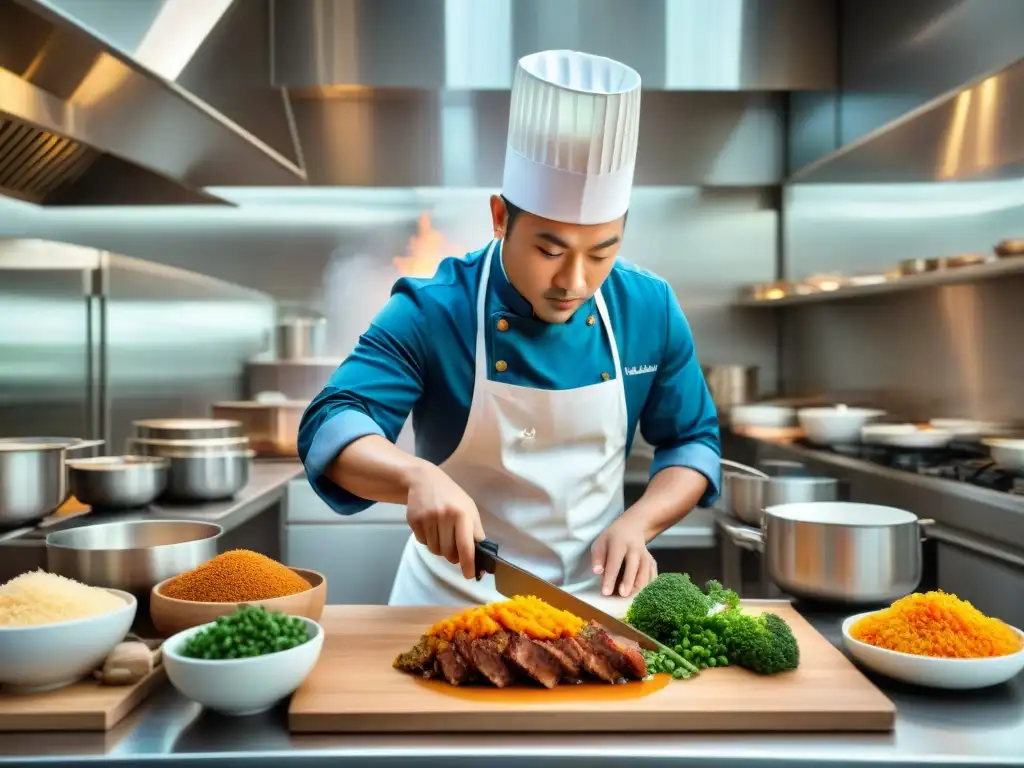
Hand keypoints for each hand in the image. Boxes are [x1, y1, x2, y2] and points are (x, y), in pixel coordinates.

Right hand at [405, 462, 484, 578]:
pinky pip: (423, 543)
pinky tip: (430, 527)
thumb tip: (481, 556)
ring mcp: (427, 519)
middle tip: (454, 548)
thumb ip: (476, 531)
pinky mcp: (414, 521)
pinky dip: (428, 540)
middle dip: (453, 556)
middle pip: (448, 552)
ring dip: (440, 548)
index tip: (470, 575)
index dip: (468, 563)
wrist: (424, 480)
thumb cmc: (452, 496)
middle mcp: (444, 516)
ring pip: (435, 550)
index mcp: (462, 514)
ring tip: (442, 533)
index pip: (465, 545)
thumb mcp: (469, 509)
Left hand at [591, 517, 657, 596]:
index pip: (614, 562)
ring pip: (646, 571)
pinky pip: (653, 574)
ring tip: (631, 597)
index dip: (610, 578)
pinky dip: (649, 585)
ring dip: (639, 585)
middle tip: (622, 595)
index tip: (605, 592)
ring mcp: (646, 554)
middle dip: (628, 582)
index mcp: (619, 543)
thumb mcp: (600, 543)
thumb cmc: (612, 538)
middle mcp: (635, 548)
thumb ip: (598, 558)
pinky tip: (643, 593)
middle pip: (633, 566)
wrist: (632, 527)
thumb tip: (597, 572)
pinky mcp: (652, 560)